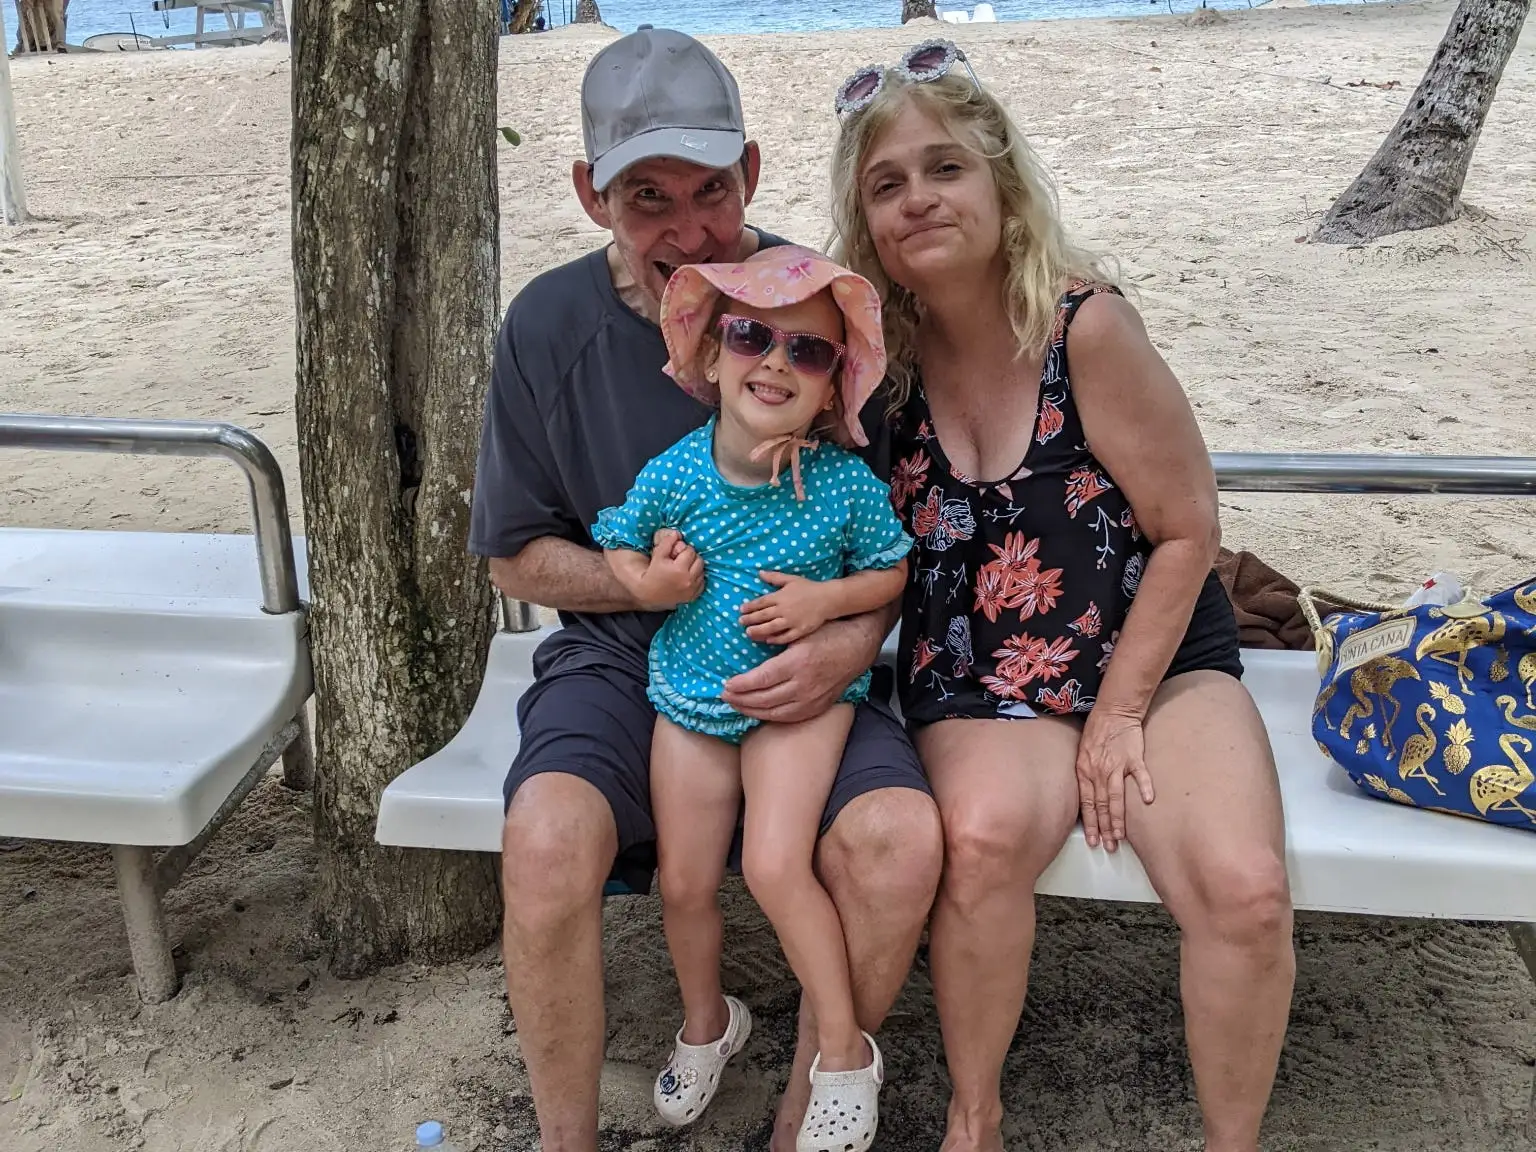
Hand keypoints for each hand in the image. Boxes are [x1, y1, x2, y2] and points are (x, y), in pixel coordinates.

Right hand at [634, 528, 703, 610]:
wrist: (649, 594)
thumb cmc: (652, 573)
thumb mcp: (658, 556)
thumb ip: (668, 543)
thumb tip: (677, 533)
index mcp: (679, 569)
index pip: (690, 551)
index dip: (683, 550)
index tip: (675, 554)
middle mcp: (689, 580)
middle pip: (699, 560)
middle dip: (691, 557)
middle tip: (680, 560)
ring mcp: (692, 590)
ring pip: (702, 571)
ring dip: (695, 567)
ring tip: (683, 568)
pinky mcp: (693, 596)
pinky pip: (702, 582)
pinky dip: (697, 578)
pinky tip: (687, 578)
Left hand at [721, 620, 867, 723]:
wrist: (857, 648)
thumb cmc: (827, 635)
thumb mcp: (799, 633)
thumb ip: (775, 647)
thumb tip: (748, 652)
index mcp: (797, 663)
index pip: (762, 679)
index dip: (741, 685)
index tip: (726, 685)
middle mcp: (804, 685)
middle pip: (764, 699)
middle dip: (740, 699)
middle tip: (725, 695)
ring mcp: (811, 699)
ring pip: (774, 712)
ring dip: (751, 710)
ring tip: (736, 704)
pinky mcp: (816, 708)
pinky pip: (788, 718)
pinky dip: (769, 716)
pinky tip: (757, 711)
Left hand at [739, 571, 831, 644]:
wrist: (828, 598)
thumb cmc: (808, 588)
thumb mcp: (791, 579)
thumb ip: (774, 577)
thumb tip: (759, 573)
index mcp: (781, 596)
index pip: (761, 602)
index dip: (750, 607)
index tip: (741, 610)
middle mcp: (784, 609)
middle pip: (763, 616)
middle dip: (750, 619)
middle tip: (741, 622)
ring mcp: (792, 621)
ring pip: (772, 627)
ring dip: (759, 631)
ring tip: (749, 633)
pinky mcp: (800, 630)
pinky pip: (786, 636)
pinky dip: (776, 639)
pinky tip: (768, 640)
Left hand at [1074, 709, 1154, 851]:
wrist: (1113, 711)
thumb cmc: (1097, 732)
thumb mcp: (1083, 753)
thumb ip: (1086, 775)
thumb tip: (1088, 797)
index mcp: (1085, 771)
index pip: (1086, 803)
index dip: (1090, 823)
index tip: (1093, 840)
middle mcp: (1098, 771)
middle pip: (1100, 805)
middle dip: (1104, 828)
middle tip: (1108, 847)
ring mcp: (1116, 765)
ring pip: (1115, 796)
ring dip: (1117, 818)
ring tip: (1120, 836)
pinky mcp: (1133, 757)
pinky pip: (1139, 774)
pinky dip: (1144, 786)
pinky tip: (1147, 800)